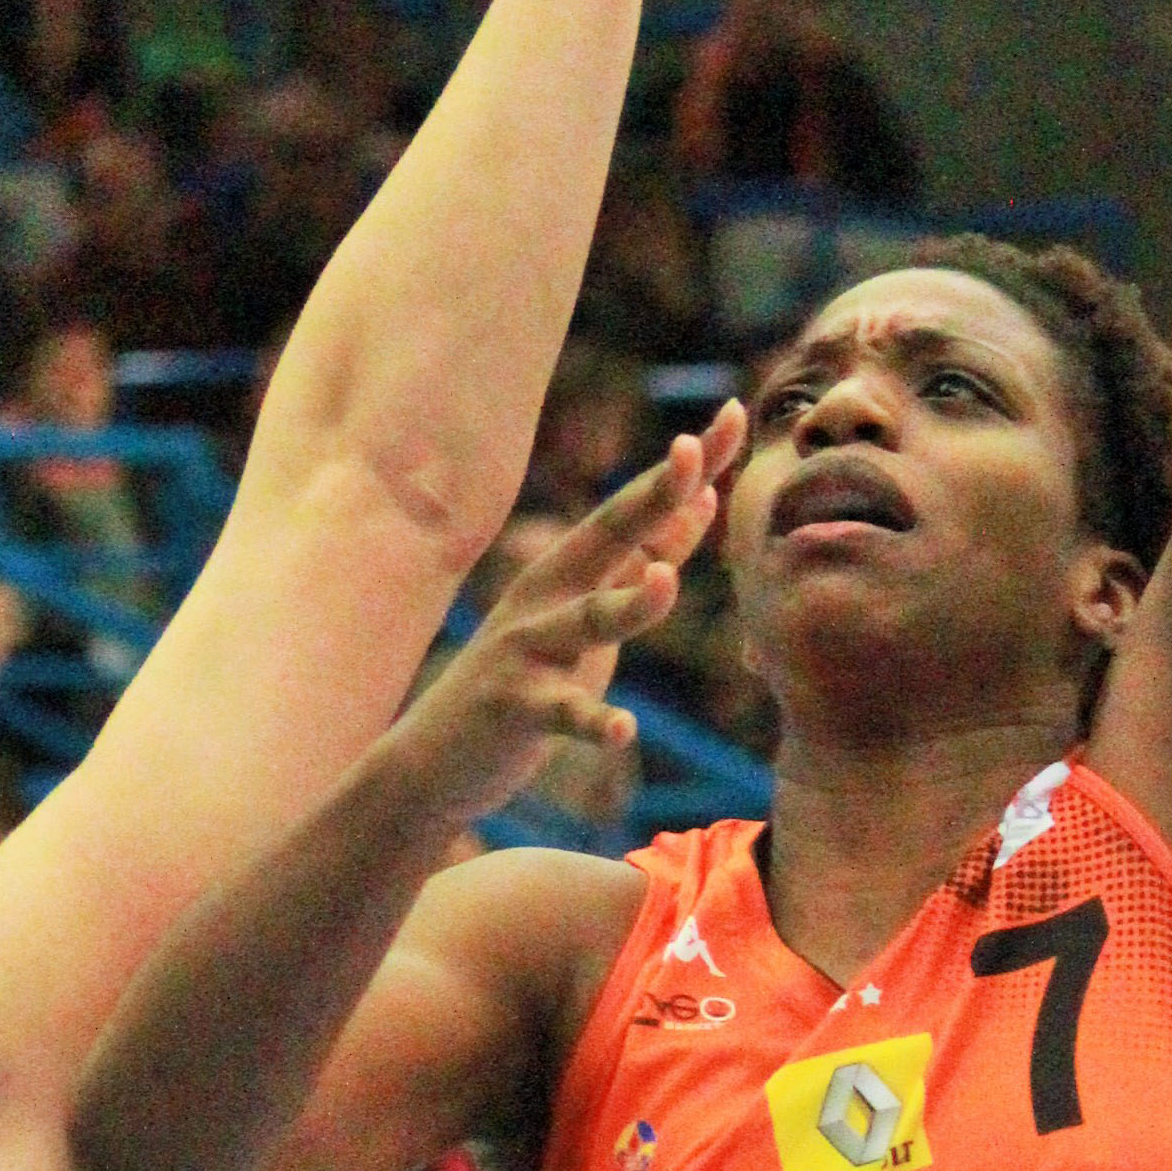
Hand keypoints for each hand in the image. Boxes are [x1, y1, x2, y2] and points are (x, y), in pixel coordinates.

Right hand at [396, 414, 744, 834]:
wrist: (437, 757)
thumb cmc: (528, 678)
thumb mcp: (591, 610)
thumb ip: (647, 558)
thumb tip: (706, 496)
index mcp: (572, 568)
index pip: (639, 507)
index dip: (687, 467)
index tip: (734, 413)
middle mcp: (548, 595)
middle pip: (610, 537)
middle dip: (654, 496)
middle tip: (692, 453)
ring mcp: (529, 650)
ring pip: (588, 621)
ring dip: (631, 602)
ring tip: (666, 582)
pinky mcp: (517, 709)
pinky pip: (563, 713)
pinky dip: (594, 721)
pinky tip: (623, 729)